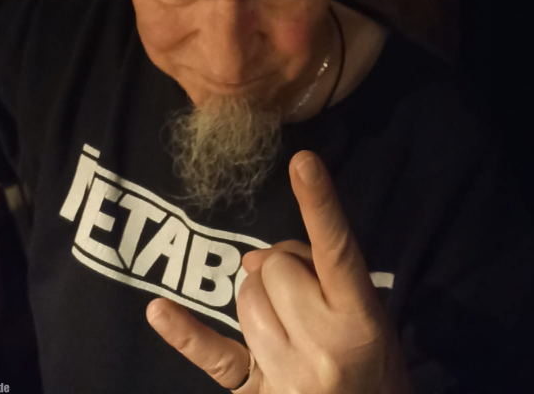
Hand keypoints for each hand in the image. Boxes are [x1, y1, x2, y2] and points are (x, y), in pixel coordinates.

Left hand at [146, 151, 412, 393]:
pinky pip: (214, 354)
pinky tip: (159, 310)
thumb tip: (254, 259)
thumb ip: (323, 274)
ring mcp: (288, 375)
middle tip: (305, 298)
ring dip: (258, 301)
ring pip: (246, 299)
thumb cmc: (374, 365)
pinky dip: (185, 333)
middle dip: (282, 272)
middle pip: (275, 268)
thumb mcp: (370, 314)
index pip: (337, 249)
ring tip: (287, 326)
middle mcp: (325, 345)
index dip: (319, 203)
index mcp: (361, 319)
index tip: (302, 161)